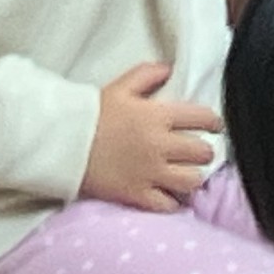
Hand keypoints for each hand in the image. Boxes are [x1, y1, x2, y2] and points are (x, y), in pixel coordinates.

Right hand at [82, 61, 216, 211]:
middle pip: (203, 152)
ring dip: (193, 177)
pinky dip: (173, 203)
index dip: (213, 122)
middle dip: (204, 152)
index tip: (213, 126)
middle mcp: (160, 145)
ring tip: (186, 175)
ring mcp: (149, 172)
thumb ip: (147, 75)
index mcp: (159, 116)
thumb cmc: (89, 114)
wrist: (59, 143)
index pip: (203, 118)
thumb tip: (169, 69)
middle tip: (197, 153)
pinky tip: (170, 196)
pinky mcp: (136, 194)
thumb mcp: (120, 87)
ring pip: (192, 180)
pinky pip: (167, 205)